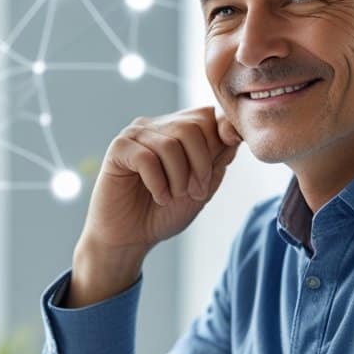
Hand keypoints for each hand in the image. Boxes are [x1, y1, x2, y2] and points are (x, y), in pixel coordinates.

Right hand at [84, 106, 241, 251]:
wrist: (130, 238)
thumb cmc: (164, 213)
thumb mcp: (201, 188)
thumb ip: (217, 159)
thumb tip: (235, 132)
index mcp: (178, 130)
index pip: (207, 115)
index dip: (221, 134)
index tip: (223, 160)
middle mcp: (157, 126)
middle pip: (192, 126)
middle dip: (201, 164)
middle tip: (195, 192)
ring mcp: (136, 135)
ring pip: (170, 144)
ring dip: (179, 178)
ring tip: (173, 197)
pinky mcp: (118, 149)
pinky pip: (145, 158)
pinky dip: (158, 183)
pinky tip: (158, 196)